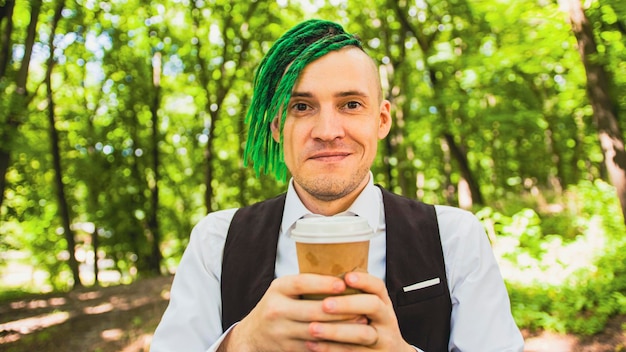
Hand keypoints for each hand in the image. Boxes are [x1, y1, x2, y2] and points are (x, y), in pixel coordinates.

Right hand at [218, 273, 360, 351]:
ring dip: (342, 327)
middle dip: (341, 309)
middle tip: (363, 306)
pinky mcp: (288, 349)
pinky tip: (350, 338)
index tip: (343, 284)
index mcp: (278, 289)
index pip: (300, 283)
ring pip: (317, 331)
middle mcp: (277, 310)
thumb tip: (344, 270)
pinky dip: (334, 343)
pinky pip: (316, 347)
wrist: (254, 334)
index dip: (322, 284)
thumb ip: (306, 283)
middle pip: (313, 310)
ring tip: (362, 321)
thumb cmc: (279, 304)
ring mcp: (281, 331)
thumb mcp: (284, 288)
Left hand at [304, 272, 414, 351]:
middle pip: (373, 306)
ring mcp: (383, 339)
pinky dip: (331, 349)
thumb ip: (349, 295)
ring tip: (312, 327)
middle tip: (324, 304)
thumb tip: (316, 273)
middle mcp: (386, 319)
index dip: (363, 280)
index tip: (346, 277)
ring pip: (362, 334)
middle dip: (348, 304)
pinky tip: (312, 344)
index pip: (377, 286)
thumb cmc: (368, 324)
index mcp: (382, 302)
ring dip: (335, 331)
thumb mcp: (367, 308)